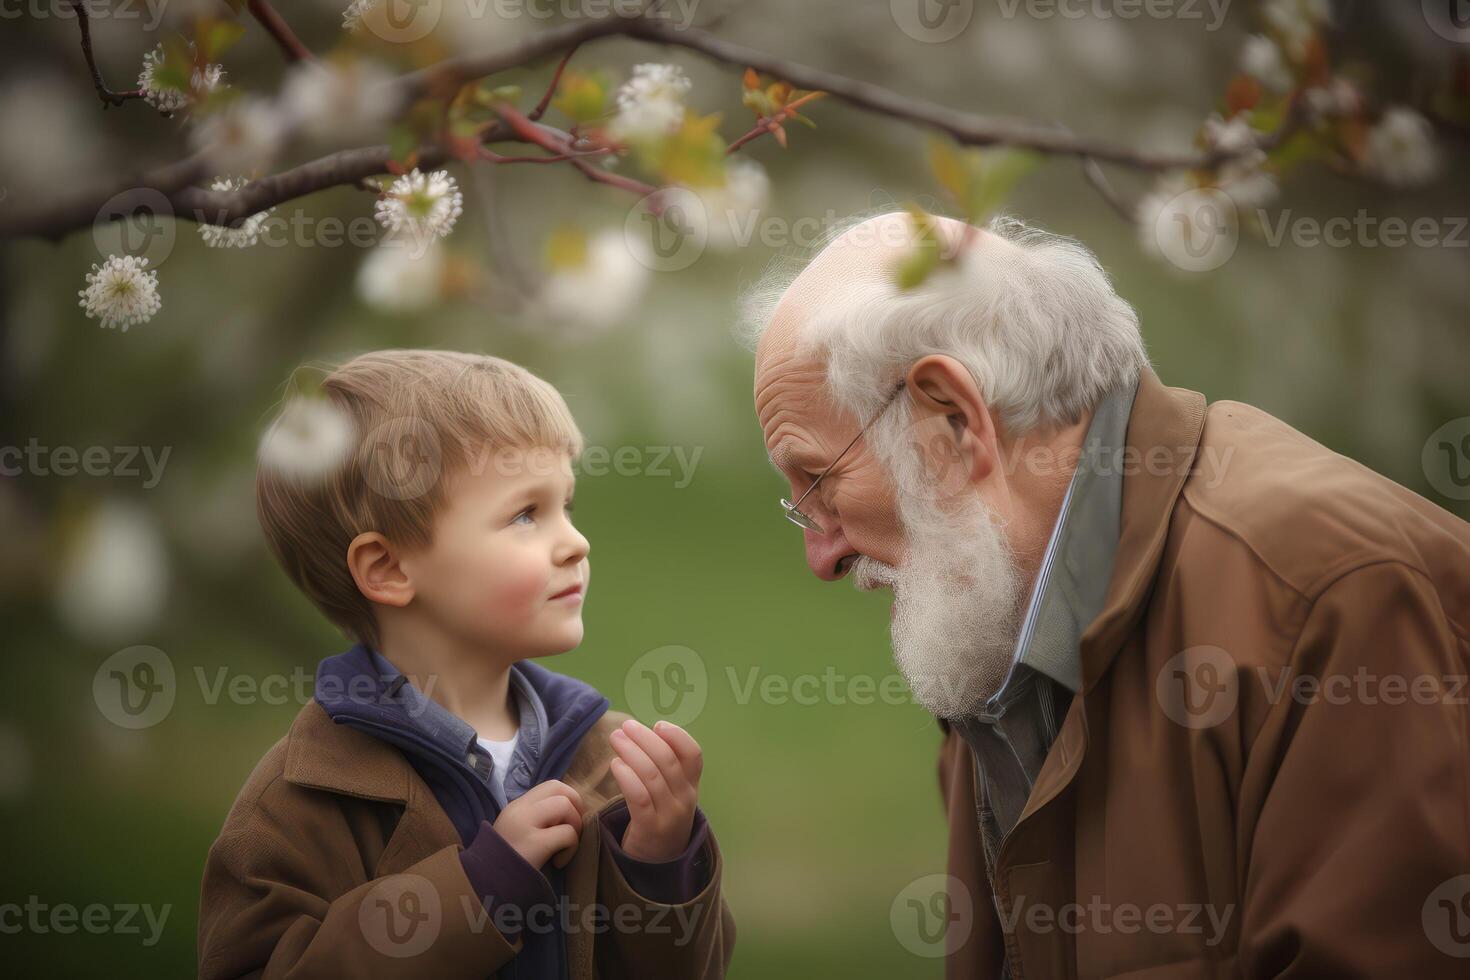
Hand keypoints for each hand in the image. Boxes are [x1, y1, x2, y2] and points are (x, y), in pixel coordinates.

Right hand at [491, 779, 583, 868]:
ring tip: (564, 847)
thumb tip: (568, 814)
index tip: (569, 820)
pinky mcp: (533, 843)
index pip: (551, 785)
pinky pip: (567, 833)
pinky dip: (571, 848)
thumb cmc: (504, 864)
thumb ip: (535, 818)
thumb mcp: (516, 832)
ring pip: (565, 806)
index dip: (569, 798)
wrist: (483, 886)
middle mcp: (520, 809)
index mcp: (517, 806)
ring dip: (575, 826)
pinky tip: (559, 863)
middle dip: (576, 806)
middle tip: (573, 830)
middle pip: (560, 788)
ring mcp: (525, 824)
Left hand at [608, 718, 702, 863]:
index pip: (694, 755)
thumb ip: (665, 767)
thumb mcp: (672, 794)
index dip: (678, 736)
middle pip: (668, 761)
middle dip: (645, 739)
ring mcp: (669, 815)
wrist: (658, 864)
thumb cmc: (661, 817)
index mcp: (691, 786)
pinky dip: (627, 777)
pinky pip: (639, 797)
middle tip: (625, 727)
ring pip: (652, 776)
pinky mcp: (650, 828)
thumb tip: (645, 732)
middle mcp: (685, 799)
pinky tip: (615, 764)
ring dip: (631, 752)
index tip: (658, 724)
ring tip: (616, 739)